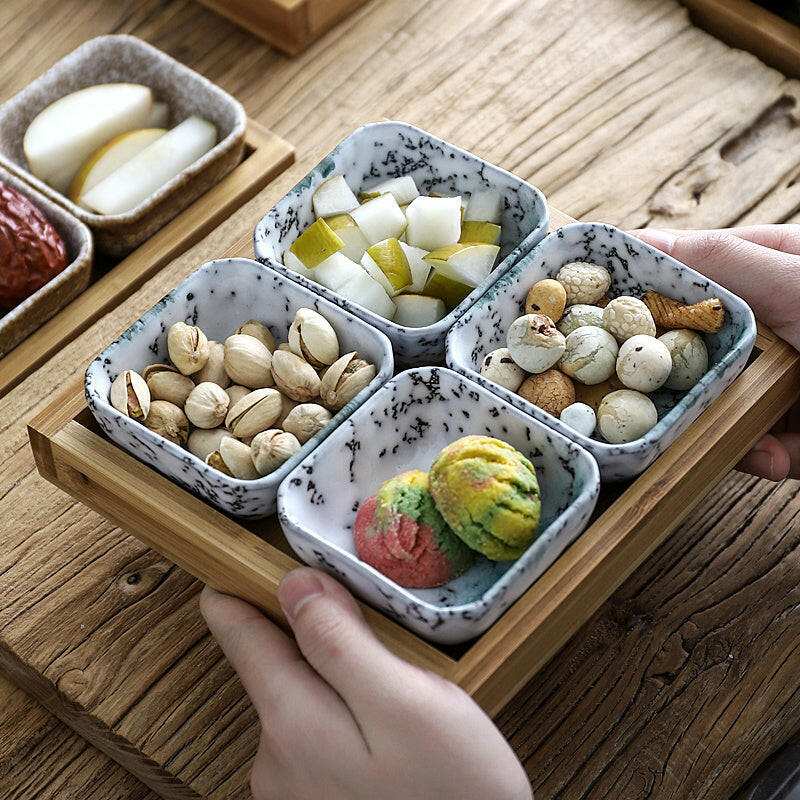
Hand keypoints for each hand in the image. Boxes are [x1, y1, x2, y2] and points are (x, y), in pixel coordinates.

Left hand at [200, 569, 531, 799]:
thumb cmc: (453, 793)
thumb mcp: (406, 702)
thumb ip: (341, 642)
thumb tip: (293, 583)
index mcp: (291, 719)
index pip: (239, 633)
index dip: (240, 588)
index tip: (242, 559)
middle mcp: (275, 757)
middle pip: (273, 665)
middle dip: (305, 633)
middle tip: (361, 614)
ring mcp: (292, 789)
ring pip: (300, 701)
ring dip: (331, 676)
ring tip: (388, 679)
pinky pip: (318, 737)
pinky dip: (343, 714)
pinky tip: (386, 730)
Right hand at [634, 225, 799, 479]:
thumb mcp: (798, 278)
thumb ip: (720, 260)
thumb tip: (636, 239)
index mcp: (762, 272)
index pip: (676, 274)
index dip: (628, 295)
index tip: (582, 318)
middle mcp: (764, 324)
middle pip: (685, 350)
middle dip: (669, 380)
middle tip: (635, 397)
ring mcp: (777, 378)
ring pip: (713, 405)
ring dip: (720, 428)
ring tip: (743, 437)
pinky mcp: (792, 427)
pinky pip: (752, 444)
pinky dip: (760, 455)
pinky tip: (776, 456)